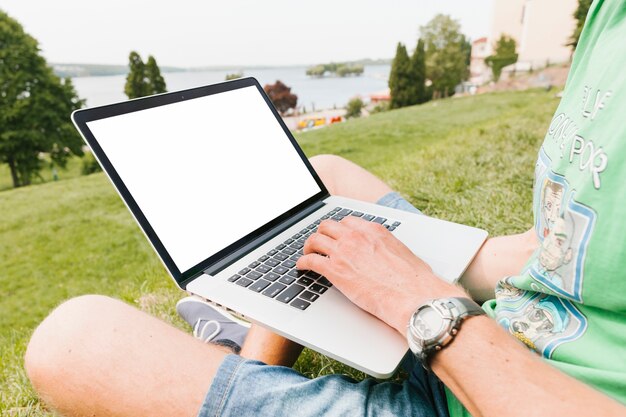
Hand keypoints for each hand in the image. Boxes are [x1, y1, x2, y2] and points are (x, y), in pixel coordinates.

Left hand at [297, 217, 465, 333]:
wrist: (413, 295)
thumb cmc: (415, 281)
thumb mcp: (404, 254)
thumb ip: (392, 250)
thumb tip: (394, 259)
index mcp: (374, 230)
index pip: (348, 221)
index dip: (339, 230)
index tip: (336, 236)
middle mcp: (356, 236)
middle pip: (327, 226)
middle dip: (321, 234)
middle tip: (318, 244)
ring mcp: (344, 251)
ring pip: (315, 239)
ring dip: (308, 247)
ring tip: (306, 254)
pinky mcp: (335, 270)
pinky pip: (310, 260)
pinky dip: (302, 263)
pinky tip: (301, 268)